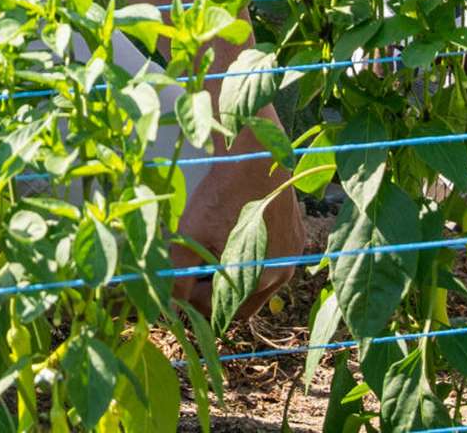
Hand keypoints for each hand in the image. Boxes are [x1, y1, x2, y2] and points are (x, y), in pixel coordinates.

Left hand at [176, 150, 304, 327]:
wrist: (255, 155)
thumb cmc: (221, 195)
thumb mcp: (191, 235)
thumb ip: (180, 275)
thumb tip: (170, 301)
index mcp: (256, 281)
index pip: (218, 311)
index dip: (194, 299)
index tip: (180, 281)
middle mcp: (281, 275)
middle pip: (240, 303)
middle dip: (214, 292)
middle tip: (194, 270)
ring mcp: (292, 257)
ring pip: (257, 284)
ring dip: (233, 276)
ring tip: (212, 250)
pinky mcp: (296, 239)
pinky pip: (271, 262)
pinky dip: (252, 258)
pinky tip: (235, 234)